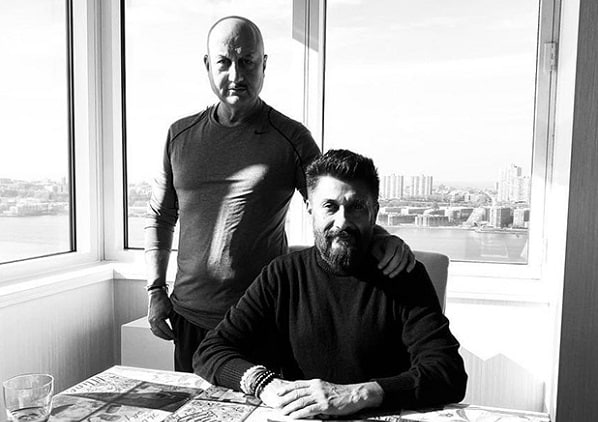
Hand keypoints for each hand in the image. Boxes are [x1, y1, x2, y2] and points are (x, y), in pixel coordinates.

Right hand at [147, 289, 173, 339]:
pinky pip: (153, 328)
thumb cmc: (164, 300)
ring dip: (162, 335)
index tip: (175, 337)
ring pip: (155, 332)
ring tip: (169, 337)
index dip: (170, 335)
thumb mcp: (171, 309)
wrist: (156, 294)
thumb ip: (174, 318)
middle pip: (159, 333)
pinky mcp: (150, 319)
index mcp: (157, 319)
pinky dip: (158, 332)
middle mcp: (152, 321)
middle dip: (166, 337)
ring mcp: (150, 320)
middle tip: (173, 339)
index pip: (165, 330)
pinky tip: (163, 333)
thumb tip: (179, 325)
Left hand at [261, 378, 383, 418]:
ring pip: (300, 401)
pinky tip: (294, 416)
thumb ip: (315, 389)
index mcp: (315, 383)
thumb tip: (304, 394)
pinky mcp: (325, 405)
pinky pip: (309, 410)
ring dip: (290, 407)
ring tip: (283, 412)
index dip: (287, 388)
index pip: (297, 384)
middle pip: (296, 393)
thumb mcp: (326, 388)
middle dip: (285, 399)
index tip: (279, 393)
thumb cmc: (341, 393)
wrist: (354, 395)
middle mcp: (316, 388)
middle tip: (277, 404)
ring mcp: (320, 396)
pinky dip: (299, 413)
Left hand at [371, 233, 415, 277]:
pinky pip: (412, 259)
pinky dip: (411, 265)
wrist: (383, 239)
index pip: (389, 253)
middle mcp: (401, 243)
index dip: (384, 261)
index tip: (379, 267)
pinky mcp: (409, 251)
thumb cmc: (378, 245)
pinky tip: (407, 271)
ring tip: (390, 275)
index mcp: (392, 240)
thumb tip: (385, 267)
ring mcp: (406, 247)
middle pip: (398, 258)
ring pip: (404, 260)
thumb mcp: (376, 249)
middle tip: (384, 273)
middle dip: (391, 267)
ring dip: (397, 270)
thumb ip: (380, 257)